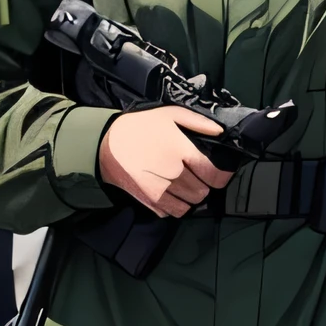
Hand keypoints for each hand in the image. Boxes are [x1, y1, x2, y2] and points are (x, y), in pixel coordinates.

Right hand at [99, 106, 228, 216]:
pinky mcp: (147, 199)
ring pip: (189, 204)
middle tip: (195, 177)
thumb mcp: (168, 114)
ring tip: (183, 185)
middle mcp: (173, 172)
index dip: (221, 176)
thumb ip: (198, 122)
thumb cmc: (138, 127)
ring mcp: (160, 188)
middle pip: (202, 192)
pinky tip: (169, 193)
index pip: (213, 174)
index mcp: (180, 150)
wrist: (103, 143)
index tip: (219, 174)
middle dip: (203, 185)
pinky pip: (172, 211)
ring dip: (189, 197)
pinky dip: (174, 205)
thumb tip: (220, 132)